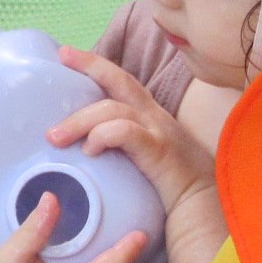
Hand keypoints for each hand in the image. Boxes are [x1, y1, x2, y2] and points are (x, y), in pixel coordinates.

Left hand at [51, 48, 215, 205]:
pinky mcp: (158, 151)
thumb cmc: (172, 188)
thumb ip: (120, 147)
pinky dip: (101, 136)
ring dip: (79, 120)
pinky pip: (124, 132)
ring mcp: (158, 131)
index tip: (67, 53)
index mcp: (150, 116)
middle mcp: (155, 116)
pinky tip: (90, 152)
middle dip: (90, 64)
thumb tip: (79, 149)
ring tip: (55, 137)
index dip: (96, 65)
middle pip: (120, 79)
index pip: (122, 82)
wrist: (205, 209)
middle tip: (62, 57)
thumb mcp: (143, 158)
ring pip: (113, 108)